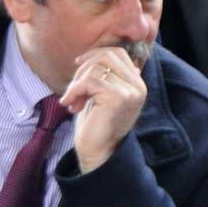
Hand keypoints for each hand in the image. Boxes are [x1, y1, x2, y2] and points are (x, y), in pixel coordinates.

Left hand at [60, 46, 146, 172]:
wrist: (97, 153)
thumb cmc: (95, 124)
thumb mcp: (101, 94)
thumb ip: (104, 75)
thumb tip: (95, 54)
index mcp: (136, 83)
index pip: (118, 53)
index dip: (95, 54)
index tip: (78, 64)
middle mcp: (138, 86)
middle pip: (108, 56)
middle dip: (84, 67)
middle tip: (74, 88)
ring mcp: (130, 92)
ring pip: (97, 67)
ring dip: (77, 81)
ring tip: (72, 100)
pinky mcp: (118, 98)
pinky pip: (91, 80)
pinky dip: (74, 90)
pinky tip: (69, 104)